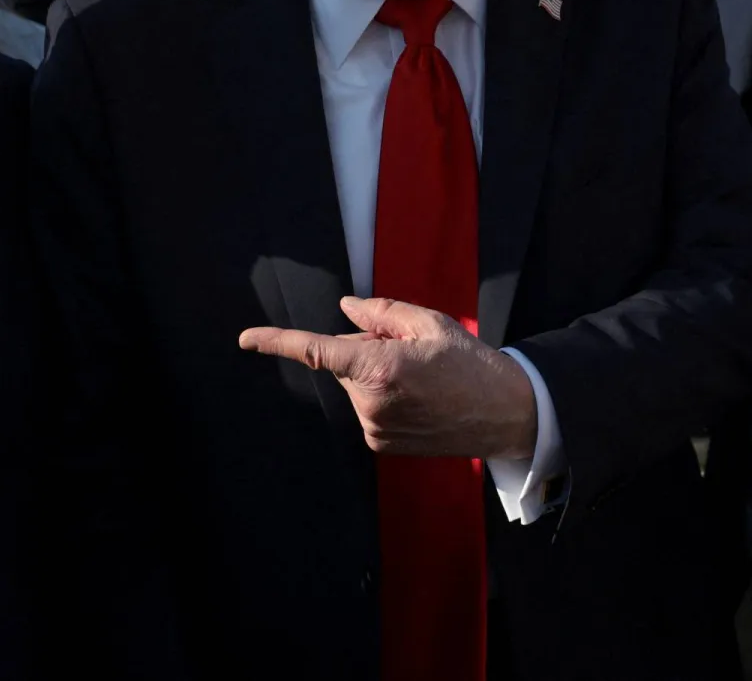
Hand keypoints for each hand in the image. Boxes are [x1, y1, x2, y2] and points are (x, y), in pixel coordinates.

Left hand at [239, 297, 537, 459]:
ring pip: (354, 385)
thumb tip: (343, 309)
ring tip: (420, 377)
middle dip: (362, 348)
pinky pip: (365, 406)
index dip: (276, 342)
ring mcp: (374, 427)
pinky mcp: (380, 443)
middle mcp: (370, 402)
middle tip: (408, 351)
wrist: (506, 413)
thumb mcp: (429, 323)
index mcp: (379, 368)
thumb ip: (379, 313)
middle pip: (343, 361)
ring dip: (373, 374)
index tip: (245, 339)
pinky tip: (417, 397)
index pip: (317, 351)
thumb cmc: (471, 362)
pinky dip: (380, 395)